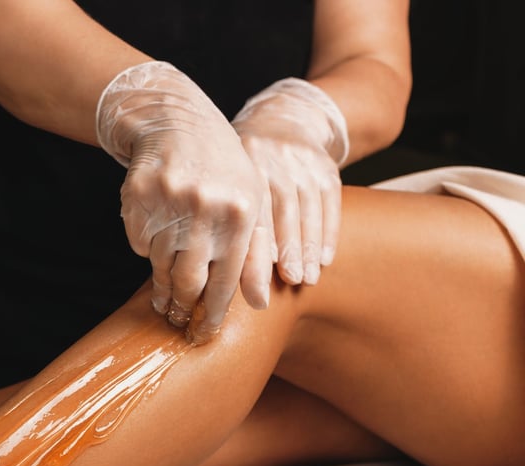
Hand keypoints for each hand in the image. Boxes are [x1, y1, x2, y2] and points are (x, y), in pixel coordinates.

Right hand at [97, 61, 271, 343]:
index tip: (201, 335)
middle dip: (180, 308)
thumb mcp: (250, 204)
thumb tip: (258, 304)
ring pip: (158, 265)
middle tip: (176, 321)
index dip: (210, 314)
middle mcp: (204, 209)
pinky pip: (137, 243)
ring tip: (163, 297)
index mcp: (239, 214)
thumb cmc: (223, 170)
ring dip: (160, 285)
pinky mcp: (136, 199)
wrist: (178, 122)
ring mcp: (167, 203)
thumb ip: (254, 255)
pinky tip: (154, 236)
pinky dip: (145, 248)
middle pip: (187, 281)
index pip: (225, 281)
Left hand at [232, 77, 348, 284]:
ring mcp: (301, 161)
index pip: (245, 215)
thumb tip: (196, 269)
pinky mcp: (325, 165)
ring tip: (305, 280)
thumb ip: (214, 214)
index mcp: (239, 165)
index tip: (252, 282)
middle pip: (279, 213)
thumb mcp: (221, 176)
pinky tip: (324, 259)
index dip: (250, 253)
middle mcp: (271, 160)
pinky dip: (329, 233)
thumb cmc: (238, 164)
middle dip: (283, 254)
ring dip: (307, 249)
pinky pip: (330, 202)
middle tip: (284, 285)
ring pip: (307, 210)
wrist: (281, 118)